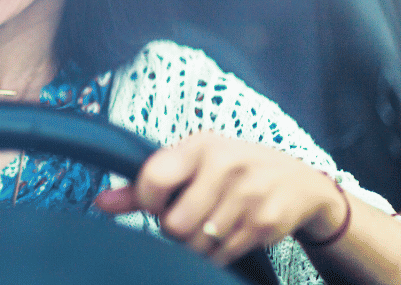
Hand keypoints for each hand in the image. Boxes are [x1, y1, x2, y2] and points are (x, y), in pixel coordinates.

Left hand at [94, 131, 348, 265]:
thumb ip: (144, 185)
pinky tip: (230, 232)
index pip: (153, 179)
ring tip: (212, 223)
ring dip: (199, 244)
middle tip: (190, 217)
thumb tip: (100, 203)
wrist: (300, 181)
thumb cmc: (232, 170)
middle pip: (175, 224)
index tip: (159, 202)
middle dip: (176, 229)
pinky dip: (221, 252)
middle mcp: (225, 165)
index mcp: (199, 146)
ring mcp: (249, 194)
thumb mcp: (192, 164)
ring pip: (198, 244)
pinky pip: (224, 254)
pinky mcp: (266, 222)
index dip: (148, 201)